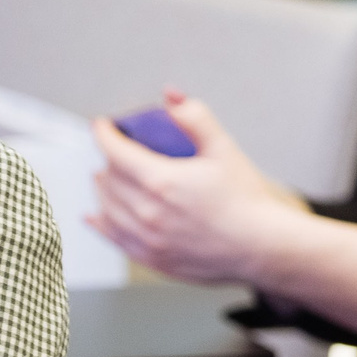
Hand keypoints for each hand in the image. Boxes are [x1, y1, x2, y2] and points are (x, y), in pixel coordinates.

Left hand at [89, 91, 305, 284]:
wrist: (262, 248)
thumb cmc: (246, 201)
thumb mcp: (223, 149)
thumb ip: (195, 118)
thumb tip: (171, 97)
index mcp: (161, 182)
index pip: (115, 151)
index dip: (104, 133)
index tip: (102, 125)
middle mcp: (147, 213)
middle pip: (108, 179)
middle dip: (108, 160)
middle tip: (116, 150)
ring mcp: (147, 239)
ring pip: (106, 209)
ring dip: (102, 189)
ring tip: (106, 178)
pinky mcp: (152, 259)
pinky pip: (114, 239)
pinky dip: (100, 223)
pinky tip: (95, 216)